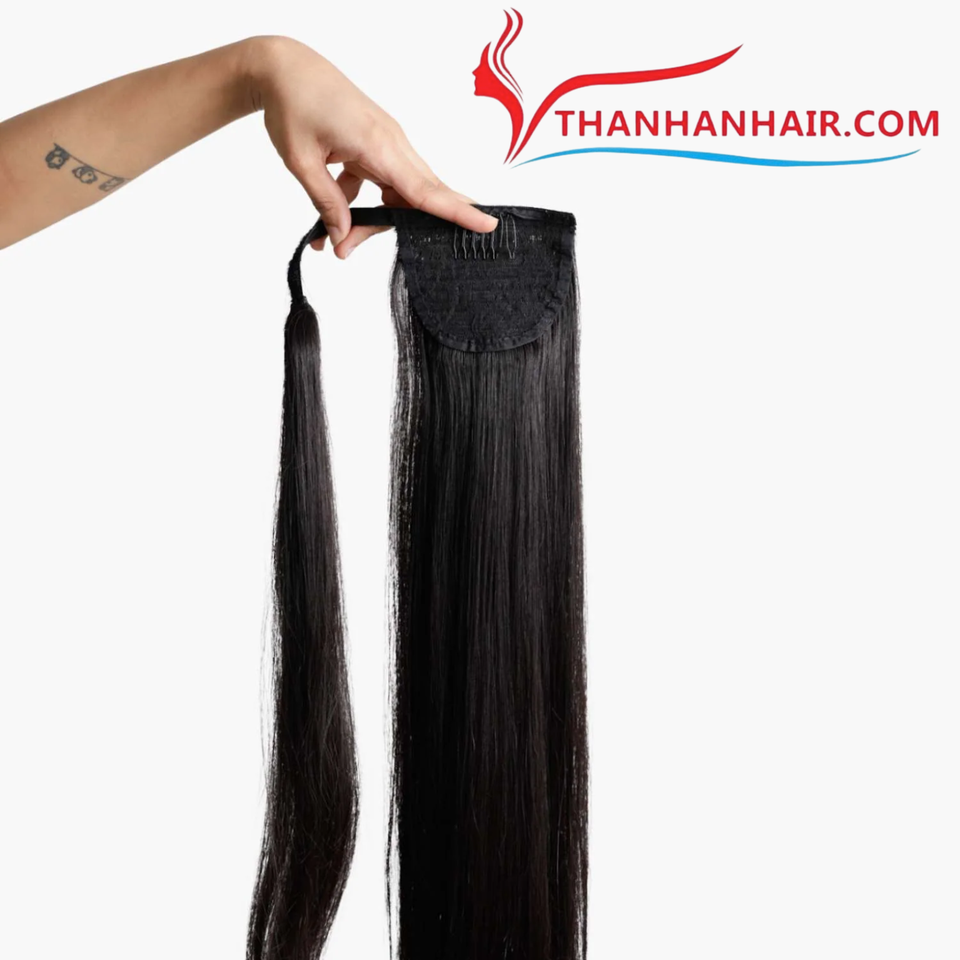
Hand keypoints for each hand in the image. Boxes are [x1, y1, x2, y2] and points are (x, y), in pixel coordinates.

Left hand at [246, 35, 497, 257]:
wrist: (285, 67)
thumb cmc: (293, 105)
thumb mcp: (301, 161)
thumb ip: (326, 202)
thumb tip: (342, 236)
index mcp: (378, 145)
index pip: (426, 190)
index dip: (457, 212)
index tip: (487, 226)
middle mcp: (392, 143)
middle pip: (415, 200)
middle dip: (386, 229)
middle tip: (342, 249)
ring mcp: (388, 143)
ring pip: (398, 195)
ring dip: (368, 219)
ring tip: (331, 238)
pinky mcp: (378, 145)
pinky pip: (383, 183)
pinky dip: (361, 202)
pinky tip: (333, 214)